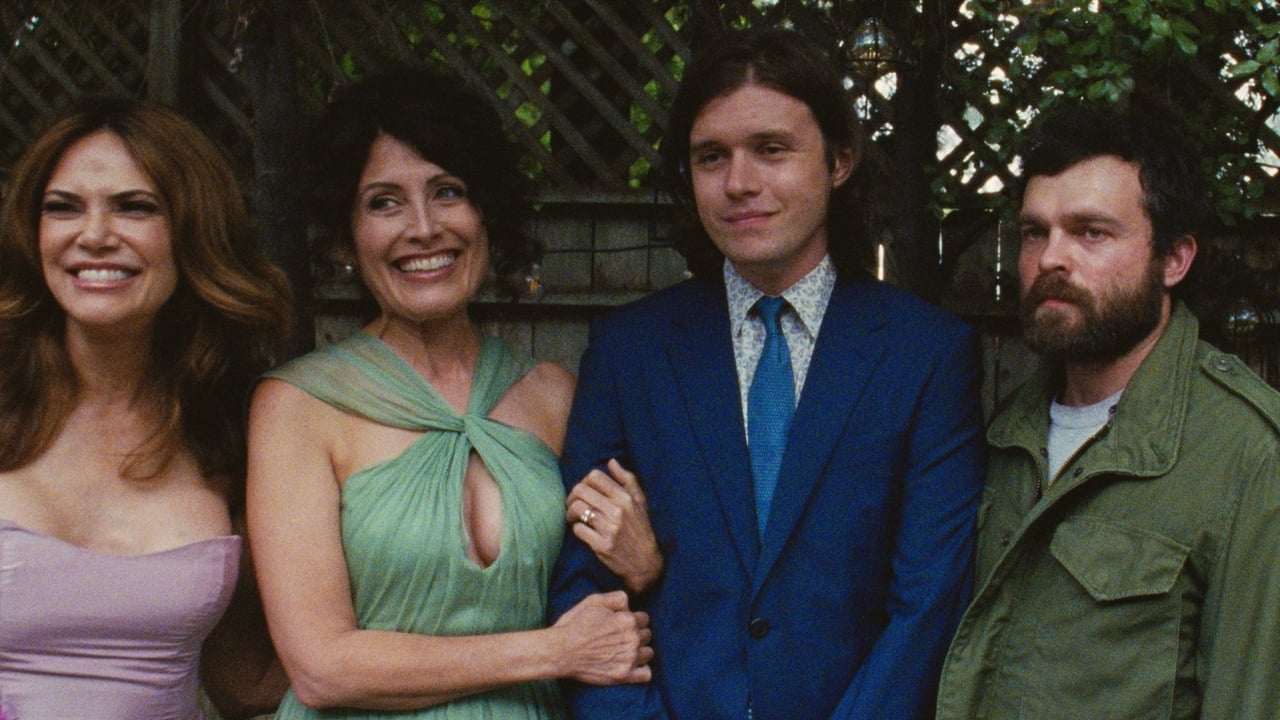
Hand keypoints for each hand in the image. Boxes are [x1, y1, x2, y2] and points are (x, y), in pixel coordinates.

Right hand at [551, 591, 652, 684]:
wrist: (560, 651)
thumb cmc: (575, 624)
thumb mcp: (594, 600)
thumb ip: (618, 598)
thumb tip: (630, 605)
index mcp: (628, 620)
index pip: (644, 618)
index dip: (633, 620)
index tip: (622, 625)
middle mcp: (632, 639)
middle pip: (647, 635)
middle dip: (637, 634)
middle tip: (620, 638)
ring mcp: (629, 658)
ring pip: (648, 653)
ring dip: (640, 651)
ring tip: (625, 651)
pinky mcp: (624, 675)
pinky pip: (646, 674)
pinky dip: (641, 670)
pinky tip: (631, 665)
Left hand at [566, 459, 663, 593]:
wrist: (647, 562)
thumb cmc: (642, 529)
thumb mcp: (641, 501)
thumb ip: (627, 479)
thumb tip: (611, 462)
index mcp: (625, 497)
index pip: (595, 476)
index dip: (584, 481)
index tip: (585, 491)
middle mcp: (617, 510)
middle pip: (580, 490)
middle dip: (572, 496)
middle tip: (573, 504)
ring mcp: (609, 528)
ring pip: (577, 509)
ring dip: (570, 512)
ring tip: (573, 517)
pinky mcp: (602, 545)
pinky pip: (578, 529)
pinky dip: (576, 528)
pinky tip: (581, 530)